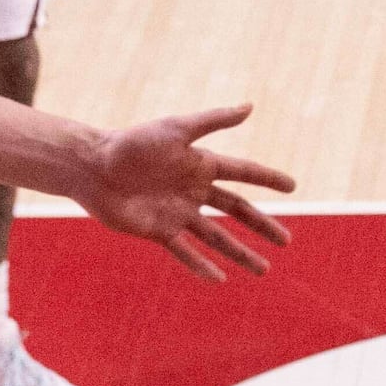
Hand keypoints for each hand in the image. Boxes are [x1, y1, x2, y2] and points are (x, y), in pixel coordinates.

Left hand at [71, 104, 295, 280]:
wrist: (93, 167)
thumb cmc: (133, 143)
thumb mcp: (177, 128)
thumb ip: (214, 120)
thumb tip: (251, 107)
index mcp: (201, 164)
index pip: (243, 173)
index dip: (267, 179)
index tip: (292, 187)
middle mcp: (194, 191)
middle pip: (237, 211)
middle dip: (263, 226)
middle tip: (287, 241)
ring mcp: (178, 213)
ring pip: (217, 238)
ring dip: (241, 253)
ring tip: (264, 270)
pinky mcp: (159, 231)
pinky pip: (185, 252)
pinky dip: (202, 266)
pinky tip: (220, 279)